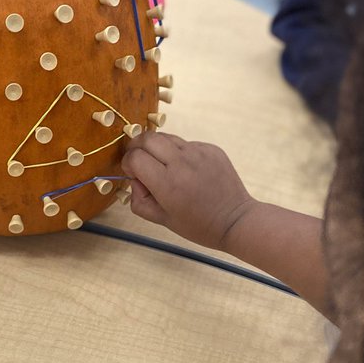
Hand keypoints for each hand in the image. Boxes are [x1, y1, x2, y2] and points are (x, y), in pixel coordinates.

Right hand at [121, 132, 254, 251]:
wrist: (235, 220)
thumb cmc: (198, 225)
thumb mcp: (162, 220)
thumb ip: (139, 200)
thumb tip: (134, 179)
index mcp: (167, 184)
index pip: (135, 157)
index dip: (128, 164)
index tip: (132, 173)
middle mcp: (182, 163)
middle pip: (147, 138)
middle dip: (137, 148)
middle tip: (140, 161)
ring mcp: (199, 153)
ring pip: (166, 137)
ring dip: (158, 148)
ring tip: (164, 167)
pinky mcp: (211, 148)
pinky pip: (186, 143)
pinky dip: (179, 153)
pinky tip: (188, 171)